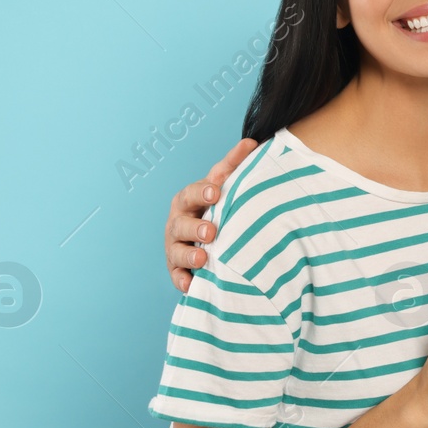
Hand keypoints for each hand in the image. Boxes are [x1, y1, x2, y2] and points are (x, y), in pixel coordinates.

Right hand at [166, 138, 257, 292]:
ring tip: (203, 258)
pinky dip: (182, 281)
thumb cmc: (218, 206)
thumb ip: (235, 165)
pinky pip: (176, 276)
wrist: (209, 235)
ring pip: (176, 250)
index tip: (216, 192)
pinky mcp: (177, 269)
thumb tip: (251, 142)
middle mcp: (178, 221)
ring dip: (188, 255)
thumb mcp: (225, 185)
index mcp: (190, 198)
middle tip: (211, 231)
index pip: (194, 191)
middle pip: (181, 222)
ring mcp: (176, 245)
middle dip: (194, 226)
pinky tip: (191, 285)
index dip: (203, 191)